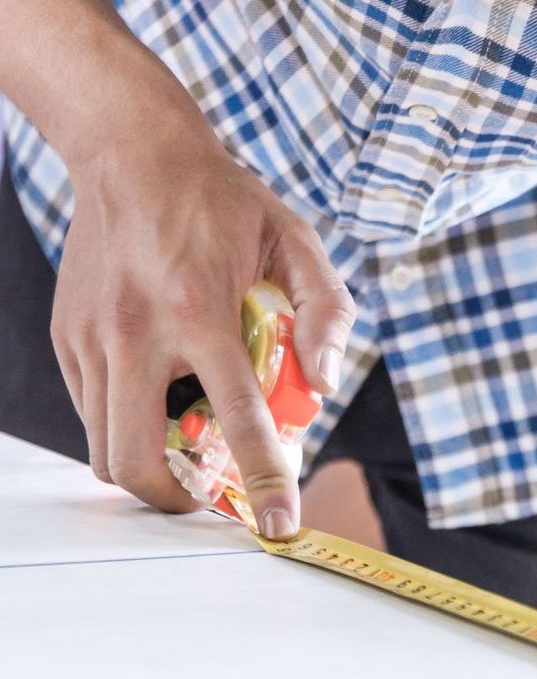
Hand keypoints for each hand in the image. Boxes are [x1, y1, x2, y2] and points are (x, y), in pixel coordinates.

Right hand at [52, 117, 353, 537]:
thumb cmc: (223, 203)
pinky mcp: (67, 339)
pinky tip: (162, 400)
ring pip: (105, 449)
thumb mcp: (297, 242)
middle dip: (180, 500)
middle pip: (140, 460)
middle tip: (214, 494)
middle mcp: (135, 333)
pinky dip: (127, 428)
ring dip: (150, 468)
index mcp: (199, 310)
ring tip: (188, 447)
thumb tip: (323, 385)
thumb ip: (326, 313)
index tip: (278, 526)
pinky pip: (93, 414)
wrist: (131, 152)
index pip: (235, 417)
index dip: (264, 480)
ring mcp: (91, 339)